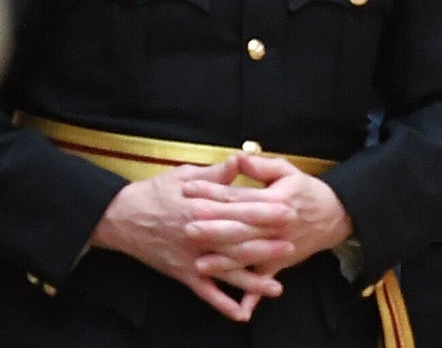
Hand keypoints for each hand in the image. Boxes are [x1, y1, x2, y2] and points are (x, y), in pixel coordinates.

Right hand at [89, 156, 282, 321]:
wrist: (118, 217)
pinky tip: (241, 312)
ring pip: (226, 271)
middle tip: (292, 246)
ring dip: (252, 280)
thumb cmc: (154, 192)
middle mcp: (199, 234)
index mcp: (203, 207)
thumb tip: (239, 159)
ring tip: (276, 286)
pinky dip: (222, 303)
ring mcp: (191, 256)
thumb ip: (216, 173)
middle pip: (238, 241)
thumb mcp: (185, 175)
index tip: (289, 210)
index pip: (240, 210)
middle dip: (266, 245)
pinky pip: (204, 292)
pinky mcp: (181, 272)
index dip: (265, 211)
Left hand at [182, 153, 353, 280]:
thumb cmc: (306, 190)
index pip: (239, 196)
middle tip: (187, 224)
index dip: (212, 192)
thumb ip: (260, 166)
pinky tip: (237, 305)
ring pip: (248, 256)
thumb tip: (237, 157)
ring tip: (199, 263)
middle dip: (214, 228)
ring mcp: (279, 246)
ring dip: (224, 262)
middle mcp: (277, 224)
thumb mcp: (286, 170)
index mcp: (276, 199)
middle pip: (241, 228)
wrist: (336, 215)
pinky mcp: (281, 263)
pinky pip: (264, 278)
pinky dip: (253, 293)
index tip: (188, 189)